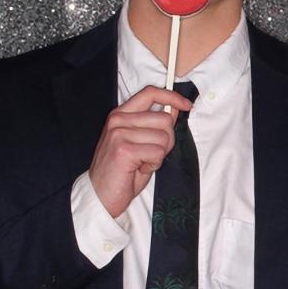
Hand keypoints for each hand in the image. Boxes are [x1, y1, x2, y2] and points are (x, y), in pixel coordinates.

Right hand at [88, 85, 192, 217]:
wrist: (101, 195)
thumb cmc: (121, 171)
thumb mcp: (139, 142)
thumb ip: (153, 124)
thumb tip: (173, 109)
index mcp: (121, 115)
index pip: (150, 93)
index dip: (172, 97)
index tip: (186, 105)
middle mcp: (118, 120)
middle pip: (164, 119)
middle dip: (167, 140)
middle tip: (152, 154)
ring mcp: (119, 134)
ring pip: (164, 137)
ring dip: (159, 155)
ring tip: (142, 162)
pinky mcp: (124, 149)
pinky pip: (157, 153)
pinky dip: (154, 165)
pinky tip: (138, 169)